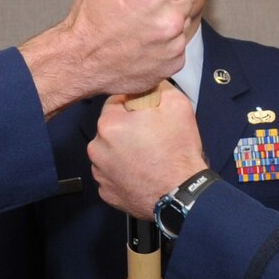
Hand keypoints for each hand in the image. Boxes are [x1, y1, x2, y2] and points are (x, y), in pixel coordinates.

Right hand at [17, 0, 195, 114]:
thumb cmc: (89, 16)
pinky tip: (144, 42)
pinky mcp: (173, 63)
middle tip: (148, 2)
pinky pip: (178, 44)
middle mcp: (169, 19)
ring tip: (143, 24)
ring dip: (169, 19)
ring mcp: (173, 44)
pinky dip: (166, 43)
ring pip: (184, 20)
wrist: (81, 60)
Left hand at [89, 92, 209, 218]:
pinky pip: (112, 175)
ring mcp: (100, 173)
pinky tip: (141, 172)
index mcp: (110, 124)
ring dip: (124, 152)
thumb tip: (151, 84)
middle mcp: (98, 148)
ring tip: (147, 157)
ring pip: (109, 152)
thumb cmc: (178, 154)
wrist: (181, 194)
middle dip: (128, 130)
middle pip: (111, 128)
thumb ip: (158, 88)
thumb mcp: (177, 105)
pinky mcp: (106, 192)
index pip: (116, 103)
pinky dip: (124, 173)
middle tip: (151, 137)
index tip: (147, 115)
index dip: (134, 107)